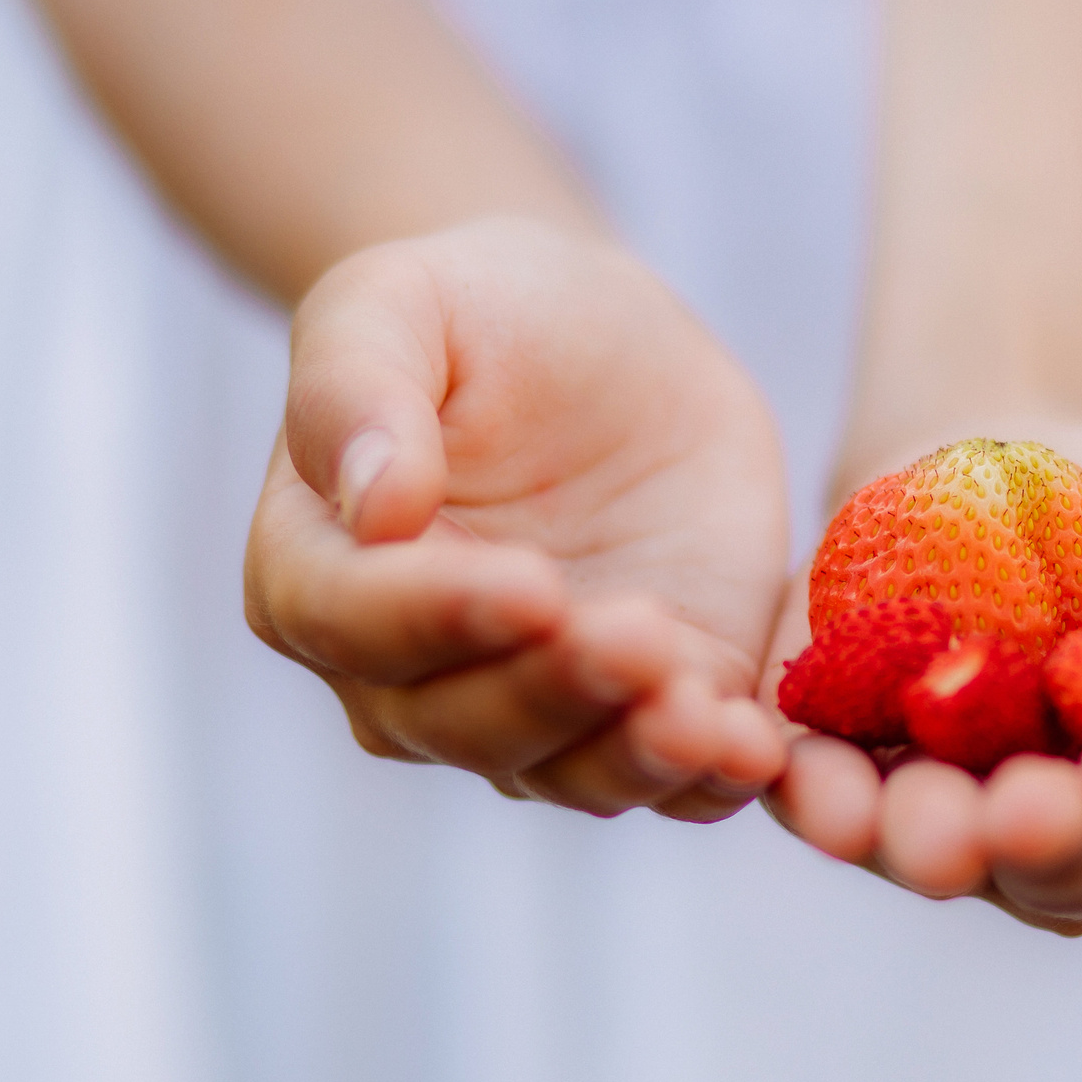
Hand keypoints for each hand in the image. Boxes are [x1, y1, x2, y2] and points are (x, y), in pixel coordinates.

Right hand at [245, 216, 791, 819]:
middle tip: (636, 640)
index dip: (441, 615)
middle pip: (468, 719)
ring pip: (570, 768)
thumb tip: (373, 505)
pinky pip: (676, 777)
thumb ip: (355, 390)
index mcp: (319, 574)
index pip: (359, 622)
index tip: (531, 587)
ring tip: (706, 722)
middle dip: (556, 691)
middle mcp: (411, 674)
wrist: (605, 342)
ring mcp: (536, 707)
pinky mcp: (652, 709)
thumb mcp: (396, 301)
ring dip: (637, 755)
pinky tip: (763, 759)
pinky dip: (714, 781)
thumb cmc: (477, 311)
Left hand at [764, 419, 1081, 932]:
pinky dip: (820, 800)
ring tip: (911, 818)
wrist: (1007, 456)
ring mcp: (968, 820)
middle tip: (1017, 816)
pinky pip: (837, 807)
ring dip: (927, 845)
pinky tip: (805, 782)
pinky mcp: (861, 779)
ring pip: (954, 860)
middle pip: (1075, 871)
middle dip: (1044, 844)